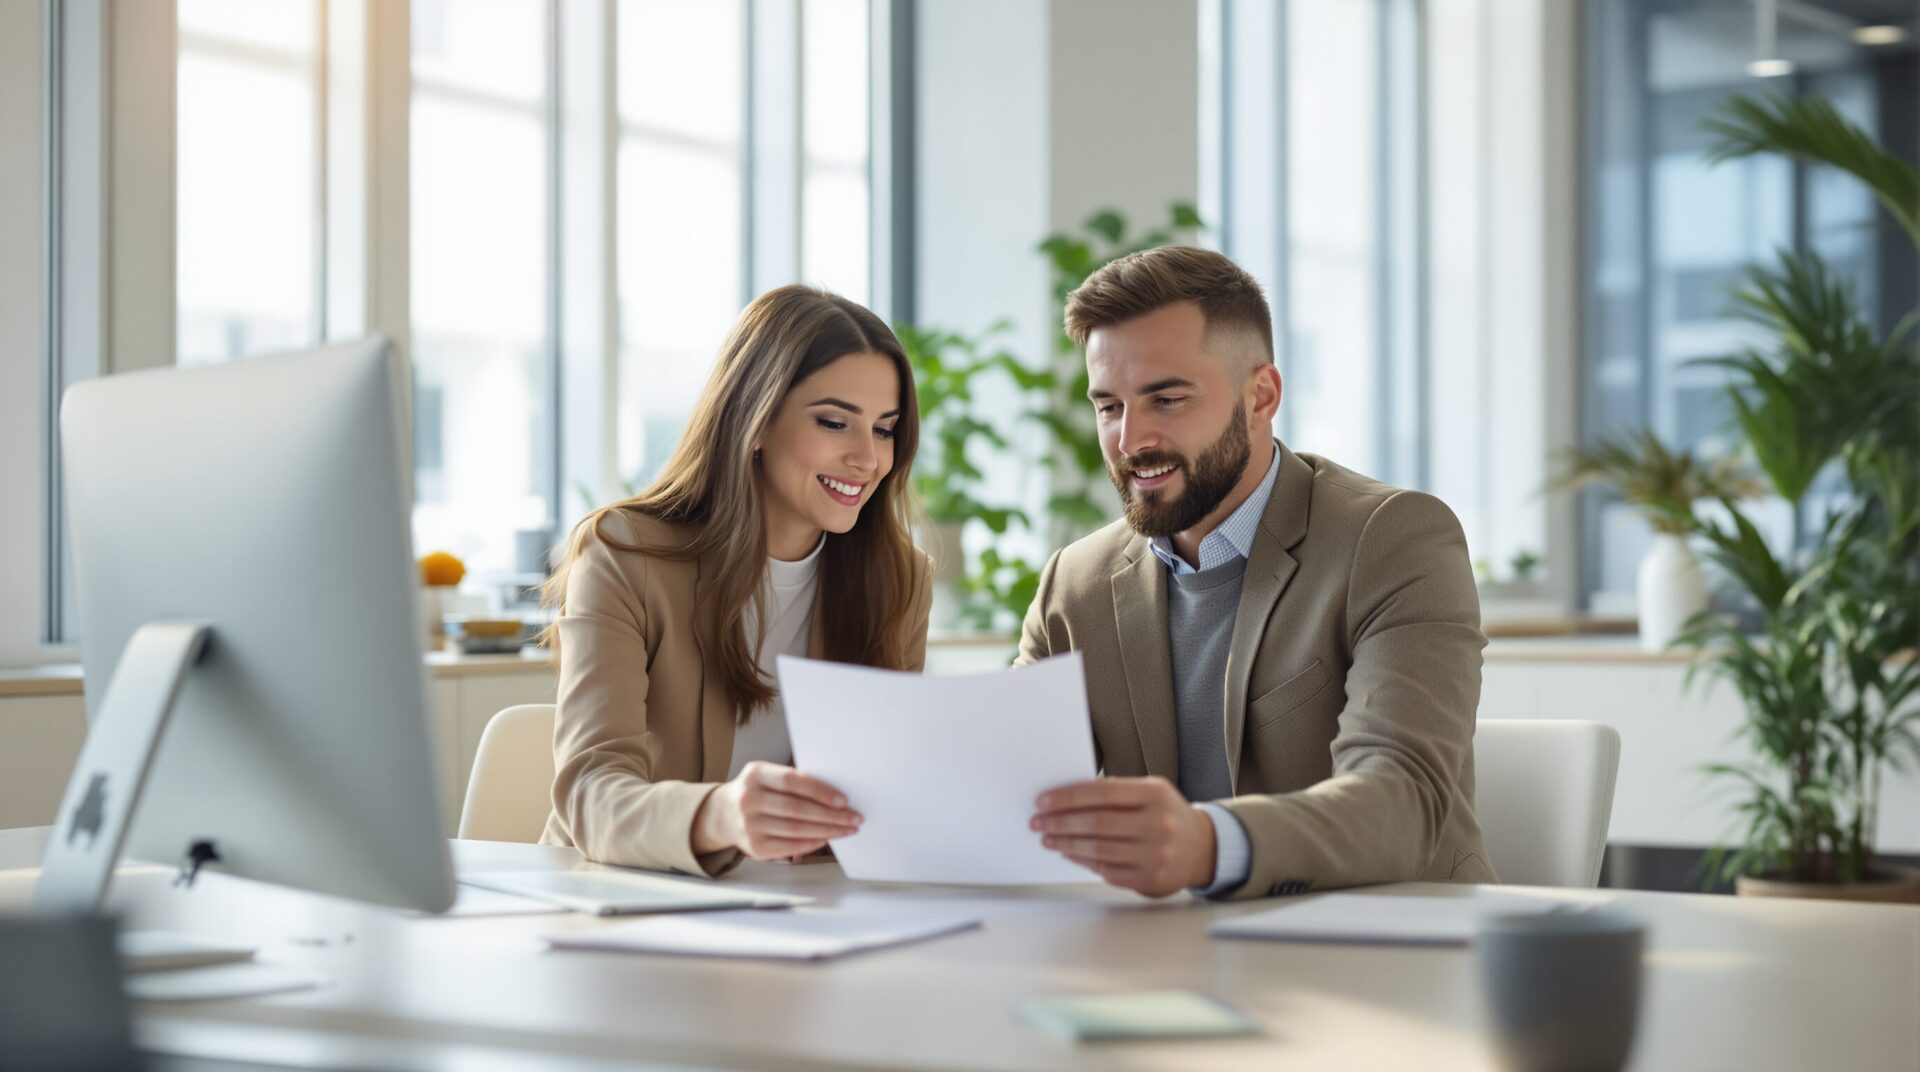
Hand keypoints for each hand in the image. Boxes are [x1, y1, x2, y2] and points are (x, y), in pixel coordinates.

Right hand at [692, 761, 861, 859]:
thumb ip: (795, 782)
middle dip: (831, 815)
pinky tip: (827, 838)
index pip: (791, 781)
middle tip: (854, 817)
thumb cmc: (757, 791)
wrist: (724, 814)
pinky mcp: (754, 847)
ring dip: (828, 831)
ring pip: (796, 830)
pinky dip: (813, 843)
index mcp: (755, 774)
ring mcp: (749, 825)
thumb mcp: (767, 776)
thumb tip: (836, 796)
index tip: (844, 800)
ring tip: (847, 829)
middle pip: (797, 809)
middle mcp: (748, 799)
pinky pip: (790, 846)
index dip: (820, 791)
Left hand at [1030, 776, 1216, 896]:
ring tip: (1047, 838)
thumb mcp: (1151, 792)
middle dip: (1060, 822)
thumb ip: (1116, 792)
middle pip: (1097, 823)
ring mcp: (1155, 855)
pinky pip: (1106, 870)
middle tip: (1038, 821)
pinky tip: (1069, 852)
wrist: (1202, 848)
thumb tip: (1068, 798)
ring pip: (1098, 849)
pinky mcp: (1149, 879)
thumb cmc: (1167, 815)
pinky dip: (1082, 861)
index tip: (1043, 801)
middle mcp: (1158, 825)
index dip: (1068, 797)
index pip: (1102, 793)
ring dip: (1065, 844)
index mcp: (1156, 795)